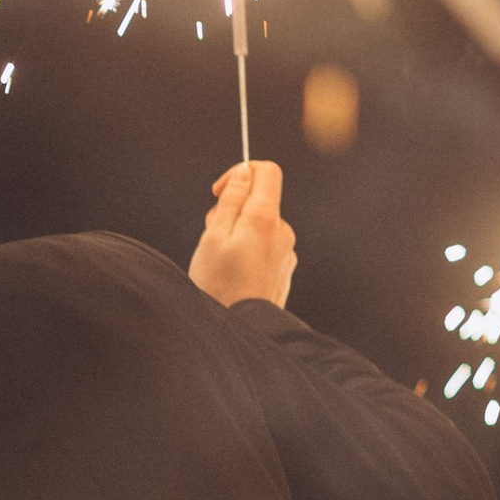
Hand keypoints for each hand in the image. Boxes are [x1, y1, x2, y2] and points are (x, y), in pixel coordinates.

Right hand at [189, 160, 295, 306]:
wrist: (242, 328)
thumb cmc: (220, 286)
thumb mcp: (214, 236)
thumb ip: (231, 200)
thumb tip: (244, 171)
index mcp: (264, 217)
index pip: (267, 171)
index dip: (240, 172)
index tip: (219, 191)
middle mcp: (282, 230)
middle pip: (260, 199)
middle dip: (233, 208)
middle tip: (212, 235)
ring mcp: (286, 250)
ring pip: (260, 225)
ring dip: (239, 231)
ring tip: (221, 259)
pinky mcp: (285, 268)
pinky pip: (265, 246)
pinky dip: (249, 249)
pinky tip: (235, 272)